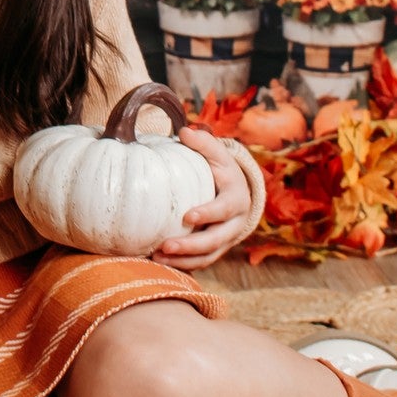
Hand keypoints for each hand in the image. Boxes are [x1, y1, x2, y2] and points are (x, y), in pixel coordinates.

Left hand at [151, 127, 260, 271]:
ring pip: (208, 256)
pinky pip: (201, 262)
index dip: (208, 214)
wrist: (239, 192)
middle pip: (216, 241)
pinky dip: (183, 265)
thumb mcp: (217, 154)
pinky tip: (159, 261)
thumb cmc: (222, 170)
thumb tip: (185, 132)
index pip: (224, 209)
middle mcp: (235, 224)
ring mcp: (226, 240)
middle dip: (191, 246)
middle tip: (165, 246)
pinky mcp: (216, 250)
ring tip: (157, 257)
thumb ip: (203, 143)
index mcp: (236, 199)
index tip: (187, 216)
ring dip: (184, 260)